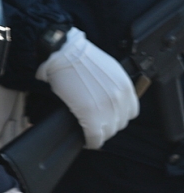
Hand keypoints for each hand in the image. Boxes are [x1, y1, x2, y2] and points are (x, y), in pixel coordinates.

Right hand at [36, 27, 137, 149]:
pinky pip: (95, 137)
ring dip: (99, 133)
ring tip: (88, 130)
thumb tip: (107, 98)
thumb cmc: (78, 55)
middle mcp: (120, 99)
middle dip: (107, 124)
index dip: (117, 116)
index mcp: (125, 88)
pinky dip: (91, 141)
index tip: (107, 116)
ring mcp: (106, 108)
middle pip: (119, 124)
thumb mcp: (107, 68)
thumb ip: (113, 85)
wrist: (62, 51)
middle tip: (94, 122)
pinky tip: (86, 140)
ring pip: (108, 132)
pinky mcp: (90, 115)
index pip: (130, 113)